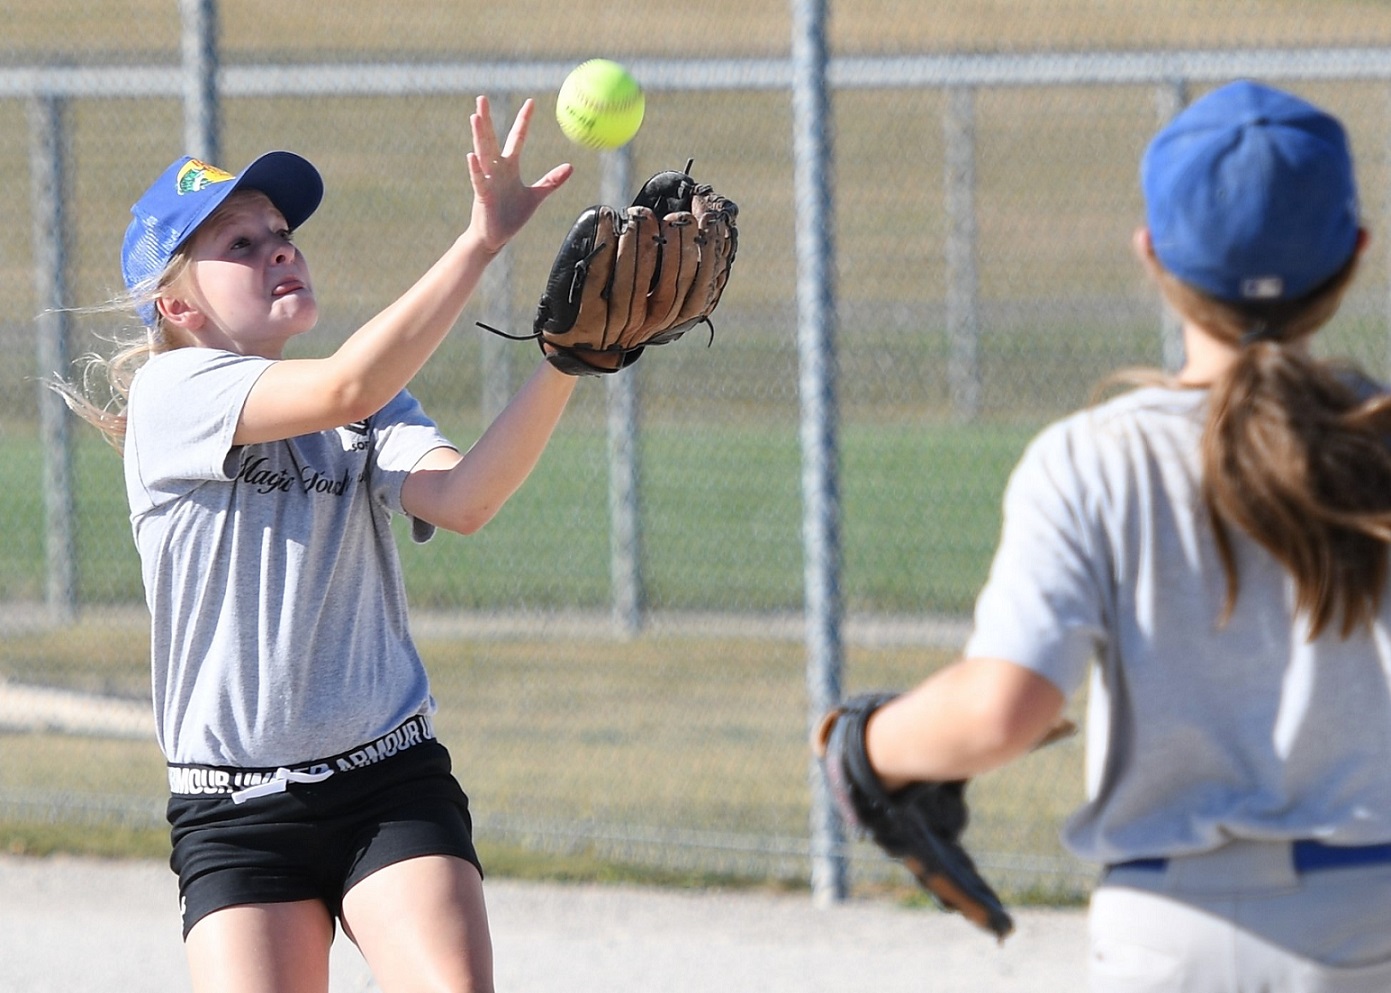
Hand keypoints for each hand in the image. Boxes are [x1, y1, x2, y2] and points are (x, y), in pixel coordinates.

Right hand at [466, 95, 572, 253]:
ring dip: (479, 135)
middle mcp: (496, 169)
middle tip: (482, 97)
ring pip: (482, 153)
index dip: (524, 120)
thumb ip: (551, 181)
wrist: (494, 237)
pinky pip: (478, 180)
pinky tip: (471, 156)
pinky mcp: (482, 195)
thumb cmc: (511, 216)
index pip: (517, 137)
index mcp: (509, 167)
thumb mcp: (536, 196)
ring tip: (475, 116)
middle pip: (491, 138)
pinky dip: (475, 169)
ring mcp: (488, 180)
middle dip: (486, 118)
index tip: (531, 101)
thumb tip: (571, 166)